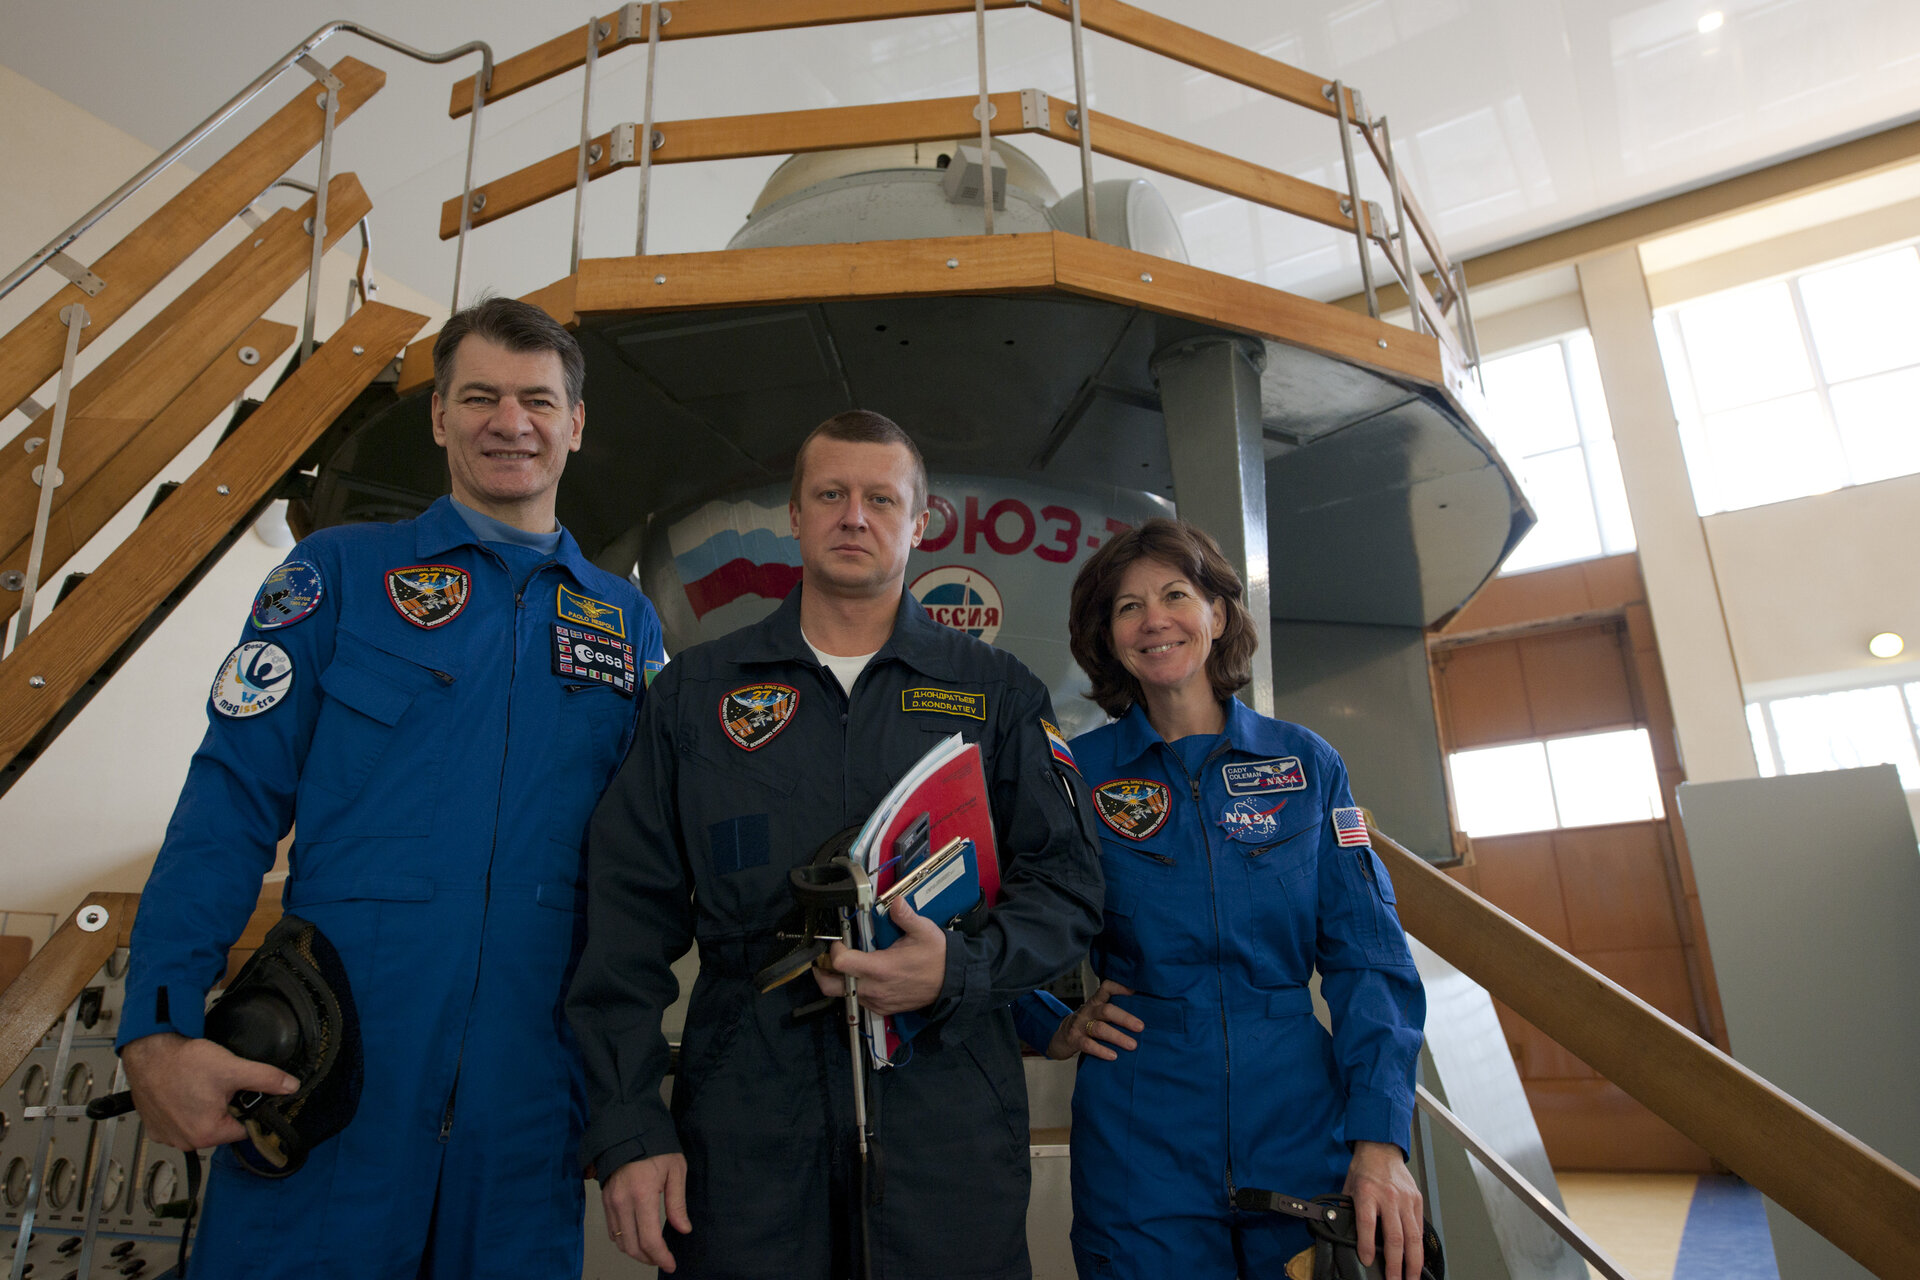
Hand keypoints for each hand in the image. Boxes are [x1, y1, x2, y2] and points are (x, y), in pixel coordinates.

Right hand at [120, 1032, 299, 1150]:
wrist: (148, 1053)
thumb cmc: (183, 1062)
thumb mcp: (232, 1068)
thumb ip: (266, 1079)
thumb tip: (290, 1086)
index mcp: (207, 1134)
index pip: (243, 1129)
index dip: (247, 1110)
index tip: (242, 1095)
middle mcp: (186, 1142)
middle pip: (222, 1128)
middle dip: (225, 1108)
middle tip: (216, 1086)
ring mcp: (167, 1137)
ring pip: (200, 1125)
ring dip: (203, 1109)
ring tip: (198, 1087)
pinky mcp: (155, 1128)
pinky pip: (179, 1123)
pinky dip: (184, 1110)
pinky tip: (183, 1093)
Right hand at [602, 1153, 690, 1269]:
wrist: (628, 1129)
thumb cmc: (656, 1147)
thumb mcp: (675, 1169)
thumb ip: (677, 1203)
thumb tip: (683, 1229)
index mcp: (642, 1195)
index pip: (650, 1239)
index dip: (661, 1257)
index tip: (671, 1264)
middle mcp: (622, 1202)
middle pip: (632, 1246)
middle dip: (649, 1259)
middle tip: (663, 1260)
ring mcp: (610, 1202)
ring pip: (619, 1241)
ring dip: (636, 1252)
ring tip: (652, 1252)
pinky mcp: (604, 1200)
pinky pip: (612, 1230)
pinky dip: (624, 1240)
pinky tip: (637, 1238)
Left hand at [822, 897, 947, 1014]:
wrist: (952, 983)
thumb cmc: (937, 957)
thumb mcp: (924, 931)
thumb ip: (905, 916)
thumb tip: (895, 902)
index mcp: (880, 968)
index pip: (840, 963)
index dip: (834, 950)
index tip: (840, 941)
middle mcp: (874, 988)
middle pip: (831, 987)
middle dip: (822, 973)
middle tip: (824, 959)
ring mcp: (877, 1001)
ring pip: (844, 995)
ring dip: (839, 981)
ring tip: (845, 965)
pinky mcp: (882, 1009)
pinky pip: (858, 1002)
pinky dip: (853, 990)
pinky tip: (862, 976)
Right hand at [1047, 979, 1141, 1060]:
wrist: (1061, 1037)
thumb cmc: (1087, 1025)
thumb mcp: (1097, 1013)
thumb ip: (1114, 1012)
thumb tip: (1145, 1017)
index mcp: (1096, 1002)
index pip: (1107, 987)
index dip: (1120, 987)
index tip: (1136, 992)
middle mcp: (1088, 1011)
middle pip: (1106, 1010)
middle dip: (1125, 1018)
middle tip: (1140, 1027)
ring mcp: (1080, 1025)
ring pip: (1099, 1028)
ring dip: (1117, 1037)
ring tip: (1132, 1045)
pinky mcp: (1074, 1039)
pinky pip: (1088, 1045)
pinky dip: (1101, 1050)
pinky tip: (1113, 1056)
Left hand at [1345, 1139, 1423, 1279]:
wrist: (1381, 1148)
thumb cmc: (1364, 1168)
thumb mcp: (1348, 1187)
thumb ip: (1349, 1210)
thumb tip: (1343, 1232)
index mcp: (1367, 1192)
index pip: (1367, 1223)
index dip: (1367, 1244)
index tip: (1367, 1260)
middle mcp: (1389, 1197)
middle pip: (1395, 1235)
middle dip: (1395, 1263)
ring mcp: (1405, 1199)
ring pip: (1412, 1236)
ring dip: (1413, 1261)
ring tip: (1411, 1277)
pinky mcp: (1417, 1200)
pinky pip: (1419, 1228)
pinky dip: (1419, 1246)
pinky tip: (1417, 1259)